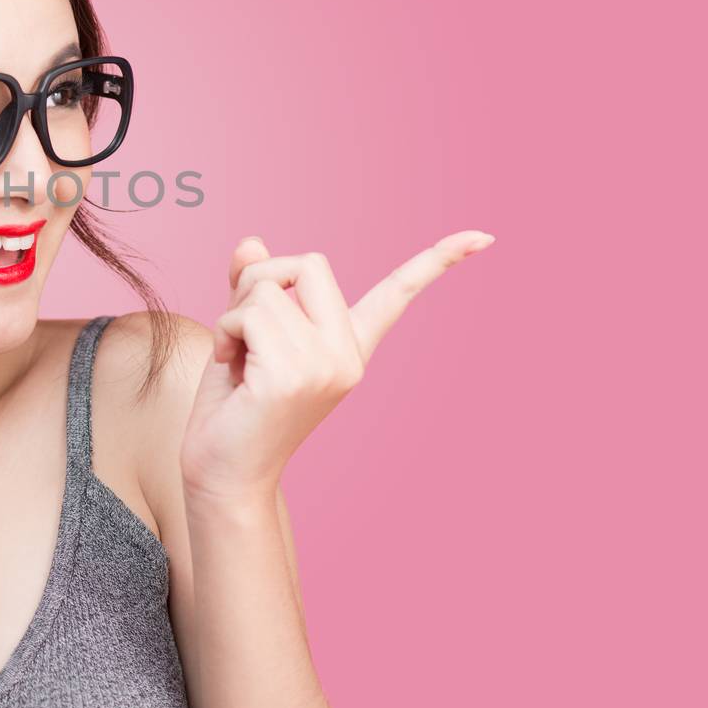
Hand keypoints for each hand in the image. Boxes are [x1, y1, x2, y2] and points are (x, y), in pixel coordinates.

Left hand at [180, 230, 495, 503]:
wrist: (226, 472)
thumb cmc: (235, 405)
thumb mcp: (246, 335)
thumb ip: (253, 289)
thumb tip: (252, 241)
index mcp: (348, 347)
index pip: (397, 295)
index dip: (437, 260)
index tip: (483, 235)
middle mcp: (346, 356)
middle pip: (309, 263)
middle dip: (261, 278)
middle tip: (241, 325)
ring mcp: (325, 367)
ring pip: (267, 288)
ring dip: (233, 314)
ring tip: (235, 356)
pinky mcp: (292, 377)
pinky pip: (247, 313)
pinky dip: (225, 331)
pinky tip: (230, 366)